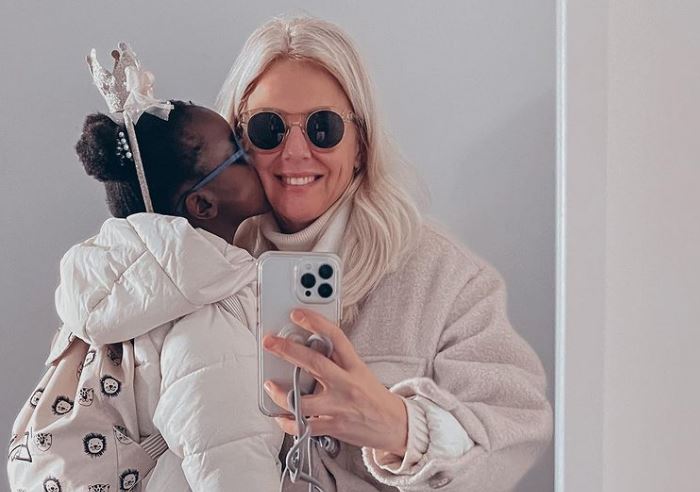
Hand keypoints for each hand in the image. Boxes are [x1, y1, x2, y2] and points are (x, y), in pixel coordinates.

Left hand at [263, 309, 407, 455]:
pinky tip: (281, 416)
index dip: (315, 322)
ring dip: (280, 393)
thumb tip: (309, 344)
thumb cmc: (373, 396)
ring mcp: (339, 407)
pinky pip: (305, 426)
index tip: (297, 315)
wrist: (396, 425)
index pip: (335, 337)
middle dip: (288, 351)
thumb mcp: (360, 370)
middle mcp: (346, 384)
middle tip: (270, 342)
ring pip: (303, 401)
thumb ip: (337, 359)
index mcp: (354, 366)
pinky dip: (288, 422)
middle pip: (314, 364)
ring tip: (269, 385)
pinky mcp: (335, 427)